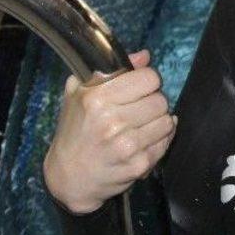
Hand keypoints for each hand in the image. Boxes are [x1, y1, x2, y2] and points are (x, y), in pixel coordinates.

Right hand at [43, 50, 175, 213]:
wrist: (68, 177)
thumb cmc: (74, 131)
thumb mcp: (79, 93)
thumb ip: (112, 70)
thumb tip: (144, 56)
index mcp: (96, 98)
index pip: (149, 77)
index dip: (146, 81)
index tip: (138, 88)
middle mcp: (112, 121)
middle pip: (161, 100)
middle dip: (152, 103)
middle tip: (137, 110)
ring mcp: (126, 145)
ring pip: (167, 121)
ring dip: (157, 122)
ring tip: (139, 127)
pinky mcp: (138, 165)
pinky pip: (165, 143)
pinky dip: (158, 141)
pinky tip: (141, 143)